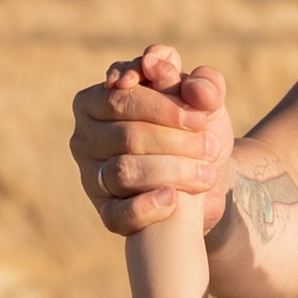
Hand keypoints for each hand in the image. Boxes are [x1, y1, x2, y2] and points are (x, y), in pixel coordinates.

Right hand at [70, 44, 232, 235]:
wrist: (209, 180)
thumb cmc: (199, 132)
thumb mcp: (208, 103)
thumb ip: (204, 84)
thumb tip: (187, 84)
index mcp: (100, 98)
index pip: (120, 98)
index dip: (161, 106)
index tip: (200, 116)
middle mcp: (87, 135)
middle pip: (124, 136)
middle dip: (172, 140)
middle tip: (209, 146)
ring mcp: (92, 175)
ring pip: (123, 172)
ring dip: (170, 171)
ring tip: (205, 173)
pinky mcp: (106, 212)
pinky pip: (118, 213)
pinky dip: (147, 206)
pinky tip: (173, 199)